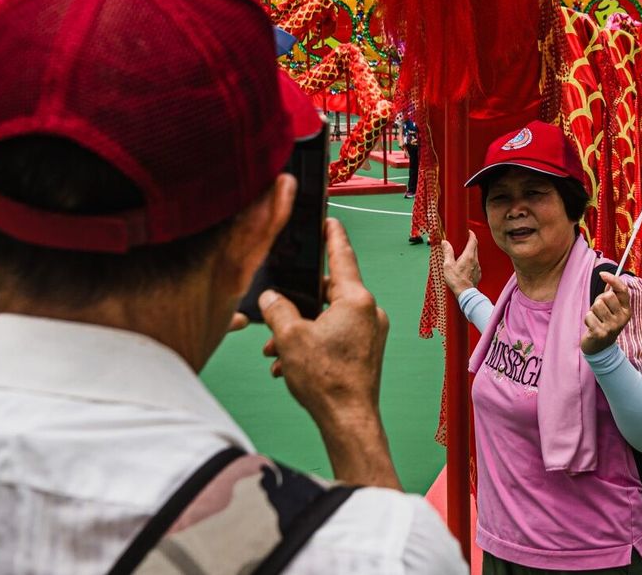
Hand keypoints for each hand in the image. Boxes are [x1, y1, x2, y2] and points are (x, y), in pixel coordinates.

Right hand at [260, 218, 398, 488]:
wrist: (348, 420)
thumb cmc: (325, 379)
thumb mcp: (290, 337)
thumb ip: (277, 309)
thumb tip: (270, 298)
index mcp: (356, 299)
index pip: (342, 255)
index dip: (332, 236)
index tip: (328, 221)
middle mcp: (370, 311)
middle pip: (329, 292)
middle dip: (299, 304)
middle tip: (276, 312)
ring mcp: (371, 333)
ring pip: (329, 318)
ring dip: (302, 330)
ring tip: (276, 350)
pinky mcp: (367, 352)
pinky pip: (337, 337)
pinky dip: (315, 344)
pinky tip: (290, 364)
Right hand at [441, 230, 481, 294]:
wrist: (466, 294)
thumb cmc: (456, 280)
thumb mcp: (448, 265)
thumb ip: (447, 252)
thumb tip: (445, 242)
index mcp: (468, 256)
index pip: (473, 240)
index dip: (471, 234)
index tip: (467, 231)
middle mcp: (475, 260)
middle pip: (475, 247)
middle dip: (470, 242)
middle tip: (463, 240)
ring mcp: (477, 267)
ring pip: (475, 255)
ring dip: (470, 252)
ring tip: (461, 254)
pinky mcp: (478, 273)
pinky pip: (475, 264)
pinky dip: (470, 261)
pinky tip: (464, 266)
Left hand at [581, 272, 632, 354]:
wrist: (600, 348)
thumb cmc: (604, 323)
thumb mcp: (612, 310)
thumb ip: (611, 294)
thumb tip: (608, 277)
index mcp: (627, 311)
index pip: (623, 290)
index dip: (613, 279)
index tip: (602, 274)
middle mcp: (622, 318)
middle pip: (607, 296)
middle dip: (599, 300)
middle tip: (599, 310)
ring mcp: (612, 327)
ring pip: (597, 305)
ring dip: (592, 311)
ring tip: (596, 319)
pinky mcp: (601, 333)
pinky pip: (589, 316)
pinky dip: (587, 320)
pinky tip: (592, 327)